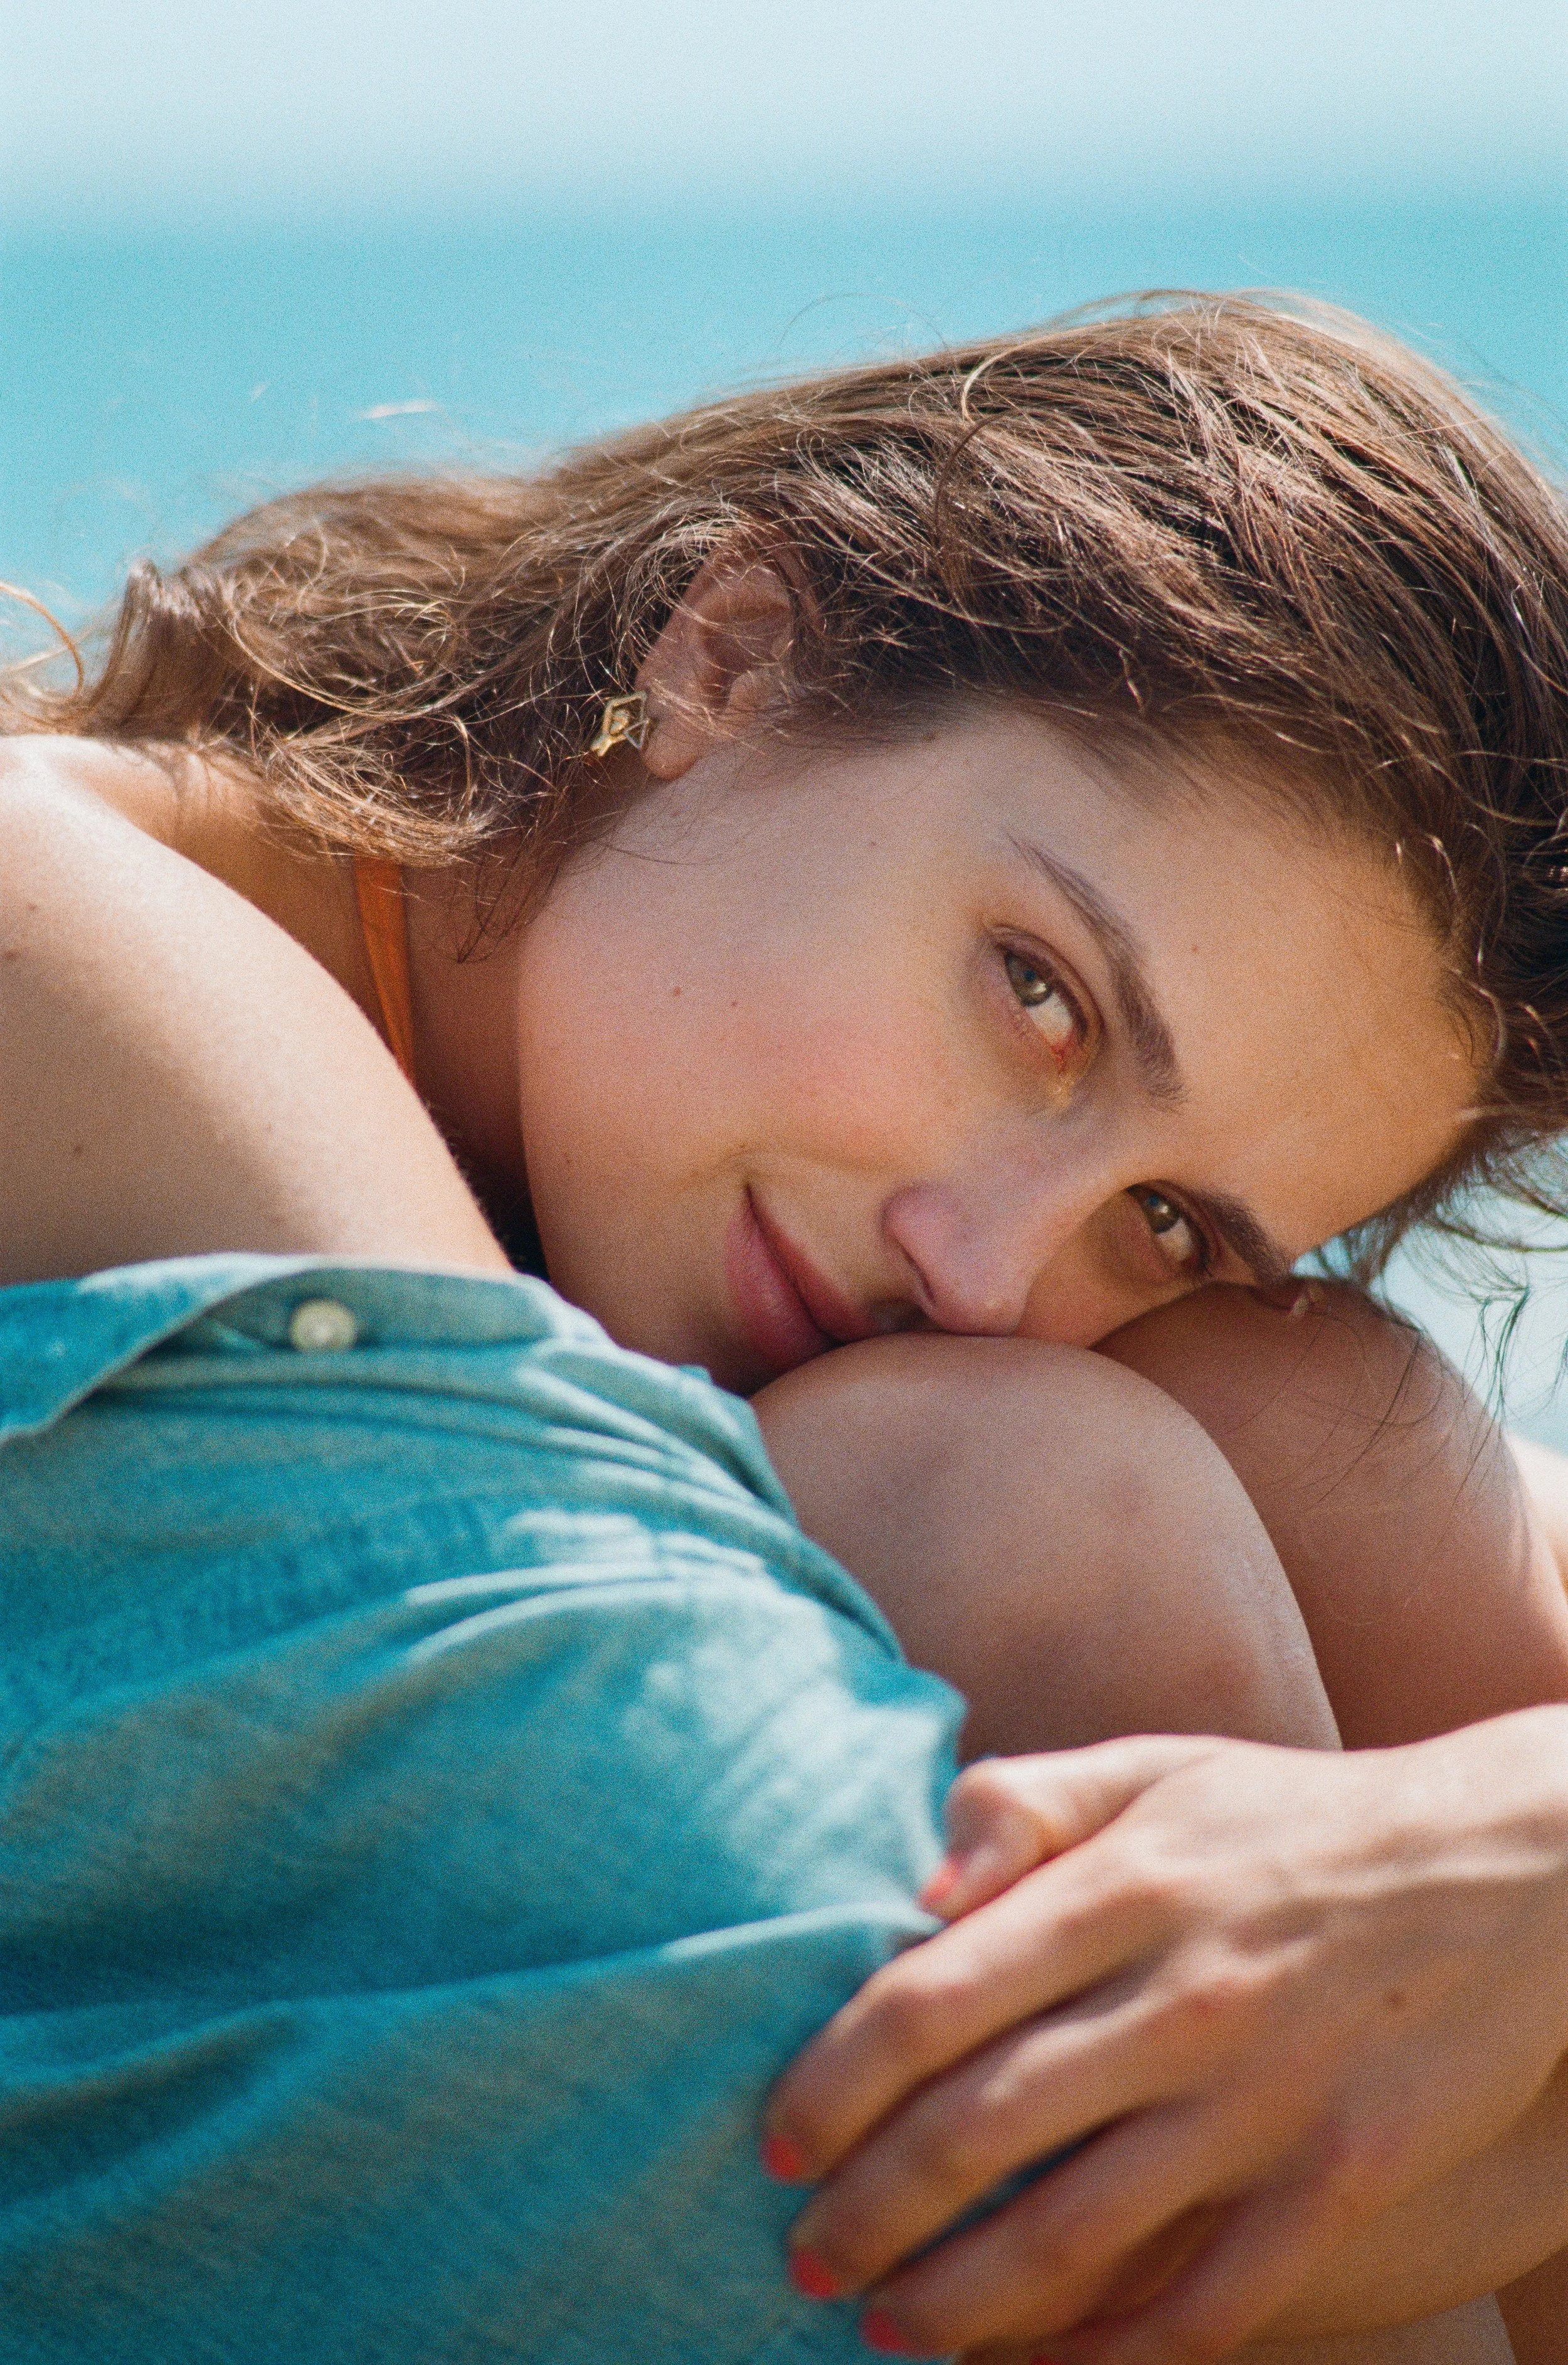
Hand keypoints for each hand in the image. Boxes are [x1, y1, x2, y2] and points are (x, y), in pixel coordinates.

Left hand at [763, 1714, 1567, 2361]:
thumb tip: (913, 1887)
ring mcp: (1266, 2102)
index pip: (928, 2002)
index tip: (777, 2139)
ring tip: (888, 2332)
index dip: (833, 2083)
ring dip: (960, 2304)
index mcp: (1122, 1886)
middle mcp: (1181, 1998)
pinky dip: (1111, 2354)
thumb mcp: (1157, 1766)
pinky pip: (1207, 2302)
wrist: (1508, 1865)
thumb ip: (1022, 1804)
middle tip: (805, 2259)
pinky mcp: (1344, 2181)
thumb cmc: (1294, 1818)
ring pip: (1073, 2237)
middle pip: (979, 2132)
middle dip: (869, 2214)